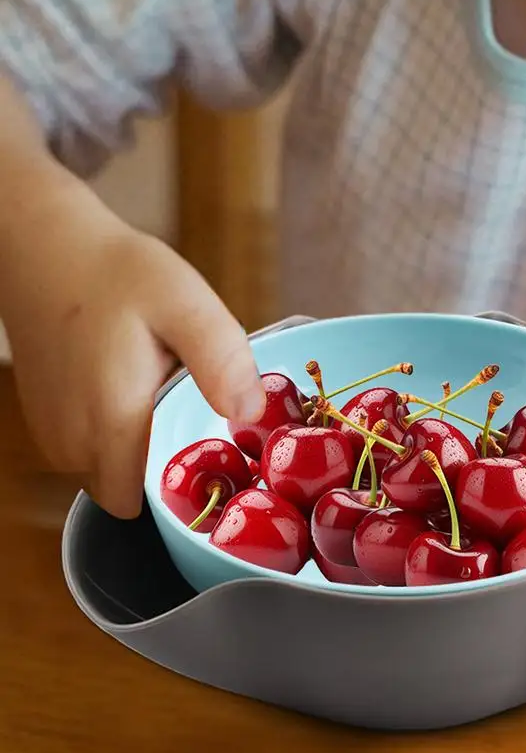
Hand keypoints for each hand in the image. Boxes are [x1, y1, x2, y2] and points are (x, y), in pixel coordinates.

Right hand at [0, 183, 264, 517]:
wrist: (48, 248)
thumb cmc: (118, 273)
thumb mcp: (187, 305)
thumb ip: (221, 361)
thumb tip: (250, 413)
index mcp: (112, 423)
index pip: (144, 504)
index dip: (185, 491)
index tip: (220, 462)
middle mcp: (73, 441)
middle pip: (132, 492)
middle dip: (169, 466)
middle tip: (202, 414)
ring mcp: (54, 433)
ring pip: (111, 471)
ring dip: (144, 446)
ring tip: (170, 392)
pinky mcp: (48, 419)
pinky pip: (93, 448)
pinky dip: (119, 430)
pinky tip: (141, 385)